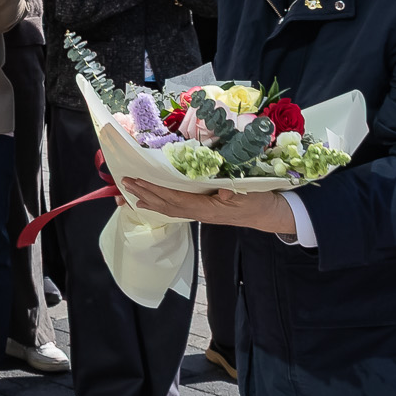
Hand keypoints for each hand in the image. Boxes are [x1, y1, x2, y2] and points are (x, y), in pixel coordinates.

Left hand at [115, 178, 298, 235]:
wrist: (269, 214)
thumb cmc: (259, 202)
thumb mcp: (251, 194)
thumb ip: (237, 192)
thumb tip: (224, 189)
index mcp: (209, 208)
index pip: (177, 199)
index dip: (158, 191)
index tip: (141, 182)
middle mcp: (201, 213)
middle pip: (168, 205)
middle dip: (146, 194)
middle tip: (126, 183)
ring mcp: (202, 214)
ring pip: (170, 209)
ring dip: (150, 200)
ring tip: (131, 194)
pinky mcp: (204, 211)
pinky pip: (178, 209)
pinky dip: (162, 204)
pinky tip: (152, 202)